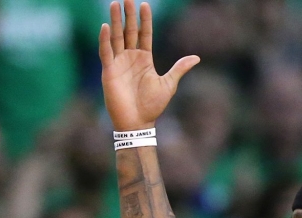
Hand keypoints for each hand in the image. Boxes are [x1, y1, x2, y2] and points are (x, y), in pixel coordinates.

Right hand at [99, 0, 199, 130]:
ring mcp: (119, 64)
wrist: (138, 123)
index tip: (145, 4)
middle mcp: (130, 58)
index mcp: (144, 59)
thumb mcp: (169, 84)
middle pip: (129, 31)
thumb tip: (196, 57)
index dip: (144, 19)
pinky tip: (105, 26)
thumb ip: (179, 68)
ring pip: (116, 37)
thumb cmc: (152, 106)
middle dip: (128, 14)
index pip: (144, 34)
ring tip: (114, 4)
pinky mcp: (108, 72)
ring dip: (115, 21)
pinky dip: (105, 40)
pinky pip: (106, 52)